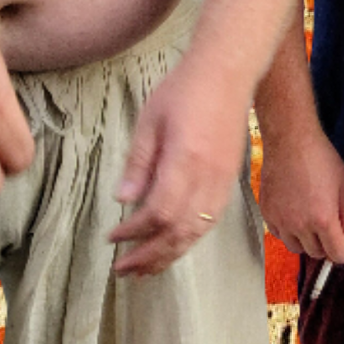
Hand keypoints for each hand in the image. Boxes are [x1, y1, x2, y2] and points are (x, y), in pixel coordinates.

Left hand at [110, 57, 251, 275]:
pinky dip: (189, 240)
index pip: (158, 213)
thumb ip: (138, 163)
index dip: (134, 232)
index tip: (112, 237)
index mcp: (186, 161)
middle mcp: (208, 178)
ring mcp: (223, 181)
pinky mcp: (230, 180)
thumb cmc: (185, 89)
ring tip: (146, 269)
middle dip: (149, 256)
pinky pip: (210, 222)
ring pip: (197, 233)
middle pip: (179, 233)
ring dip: (170, 255)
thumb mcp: (150, 121)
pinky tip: (173, 245)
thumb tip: (122, 200)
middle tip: (123, 270)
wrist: (228, 72)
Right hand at [258, 125, 343, 264]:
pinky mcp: (267, 213)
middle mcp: (300, 225)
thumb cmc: (321, 158)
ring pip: (295, 247)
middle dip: (326, 248)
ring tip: (311, 229)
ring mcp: (281, 220)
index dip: (343, 256)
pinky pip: (279, 235)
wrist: (290, 141)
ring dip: (306, 243)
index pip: (335, 253)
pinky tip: (295, 220)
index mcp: (323, 219)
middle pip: (315, 252)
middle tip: (330, 237)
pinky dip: (289, 233)